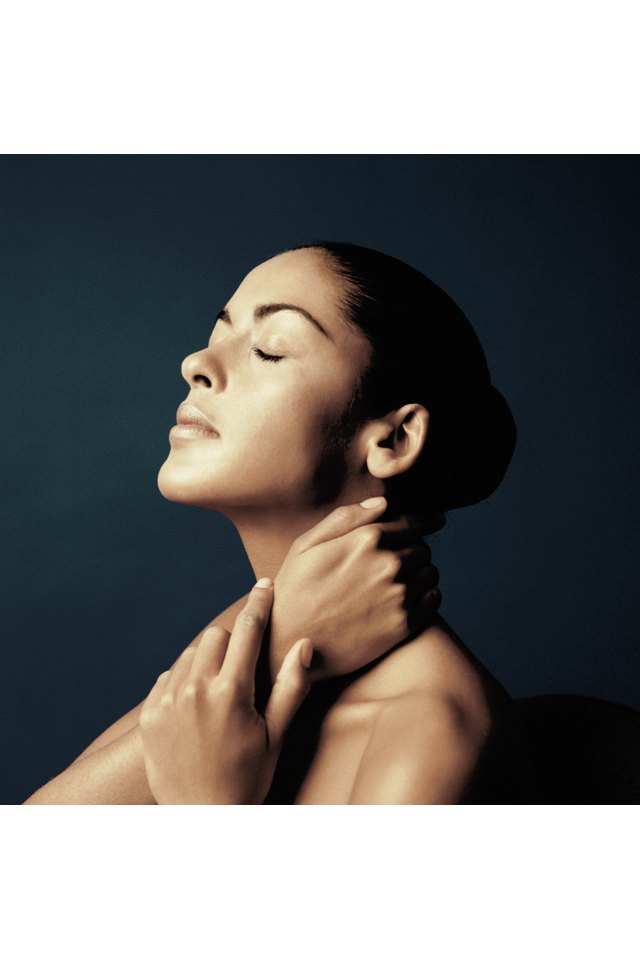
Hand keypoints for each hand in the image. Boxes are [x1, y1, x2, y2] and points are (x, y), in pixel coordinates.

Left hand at [139, 580, 311, 803]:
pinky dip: (183, 680)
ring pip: (190, 653)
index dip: (259, 603)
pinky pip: (168, 675)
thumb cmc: (248, 778)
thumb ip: (292, 686)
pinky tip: (197, 706)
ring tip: (221, 693)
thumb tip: (305, 644)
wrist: (201, 819)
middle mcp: (195, 690)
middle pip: (216, 635)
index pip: (247, 630)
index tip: (264, 584)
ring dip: (207, 659)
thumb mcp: (277, 736)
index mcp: (231, 693)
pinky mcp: (149, 715)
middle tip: (243, 670)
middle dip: (233, 642)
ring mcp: (167, 702)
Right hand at [269, 496, 440, 682]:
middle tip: (389, 566)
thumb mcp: (306, 545)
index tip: (407, 536)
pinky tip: (402, 601)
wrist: (290, 644)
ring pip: (430, 572)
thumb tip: (383, 502)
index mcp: (367, 539)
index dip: (410, 528)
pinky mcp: (404, 625)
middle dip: (410, 552)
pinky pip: (434, 598)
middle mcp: (388, 564)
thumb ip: (346, 518)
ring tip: (394, 584)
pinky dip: (425, 596)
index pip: (412, 523)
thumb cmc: (294, 592)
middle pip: (422, 548)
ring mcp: (399, 596)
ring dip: (419, 574)